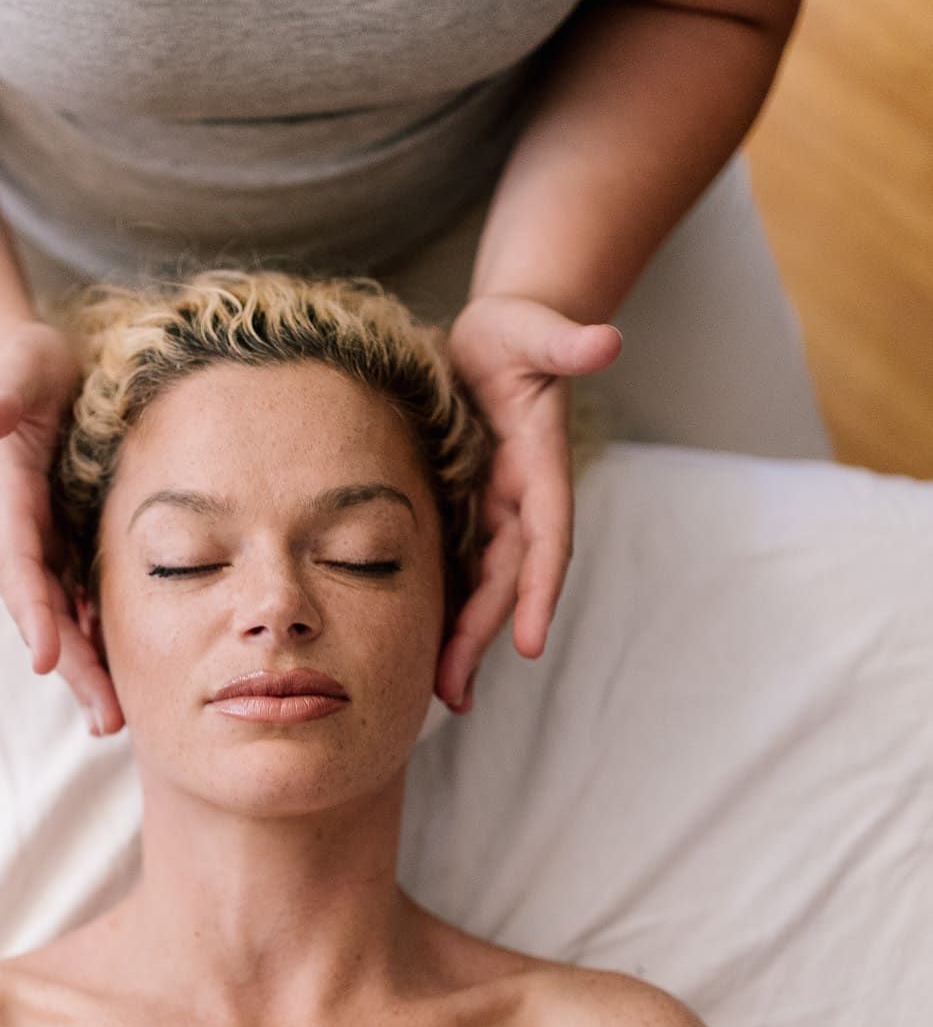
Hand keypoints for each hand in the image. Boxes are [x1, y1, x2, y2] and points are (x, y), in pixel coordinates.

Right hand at [0, 321, 124, 735]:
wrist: (36, 370)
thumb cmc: (29, 364)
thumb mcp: (19, 364)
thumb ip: (0, 390)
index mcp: (5, 500)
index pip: (18, 564)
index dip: (34, 612)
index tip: (47, 659)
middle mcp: (20, 534)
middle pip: (44, 611)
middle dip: (72, 667)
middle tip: (106, 718)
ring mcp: (46, 546)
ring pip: (67, 618)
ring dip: (89, 670)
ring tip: (118, 719)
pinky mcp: (70, 547)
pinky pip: (86, 602)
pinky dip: (105, 640)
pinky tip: (135, 679)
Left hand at [435, 293, 621, 711]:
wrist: (499, 335)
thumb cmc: (519, 331)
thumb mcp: (536, 330)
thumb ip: (568, 343)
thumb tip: (607, 340)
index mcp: (540, 470)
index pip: (546, 541)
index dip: (538, 592)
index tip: (529, 642)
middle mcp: (521, 502)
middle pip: (506, 582)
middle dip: (484, 638)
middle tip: (456, 693)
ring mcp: (493, 512)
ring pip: (481, 588)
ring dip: (465, 641)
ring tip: (442, 696)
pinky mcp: (465, 512)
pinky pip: (456, 570)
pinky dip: (444, 611)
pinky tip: (421, 653)